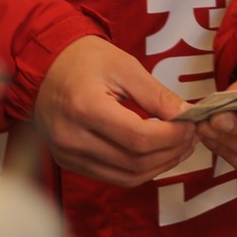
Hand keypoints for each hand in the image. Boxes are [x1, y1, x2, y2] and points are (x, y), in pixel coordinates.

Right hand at [32, 36, 195, 187]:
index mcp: (84, 107)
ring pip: (126, 176)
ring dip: (159, 166)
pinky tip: (156, 154)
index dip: (171, 136)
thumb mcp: (125, 66)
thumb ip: (156, 94)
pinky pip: (112, 177)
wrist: (46, 65)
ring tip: (179, 147)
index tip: (190, 125)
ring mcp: (67, 154)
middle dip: (170, 151)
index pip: (138, 138)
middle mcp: (71, 137)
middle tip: (191, 136)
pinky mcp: (68, 162)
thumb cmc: (85, 59)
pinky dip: (139, 170)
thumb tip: (187, 115)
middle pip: (134, 161)